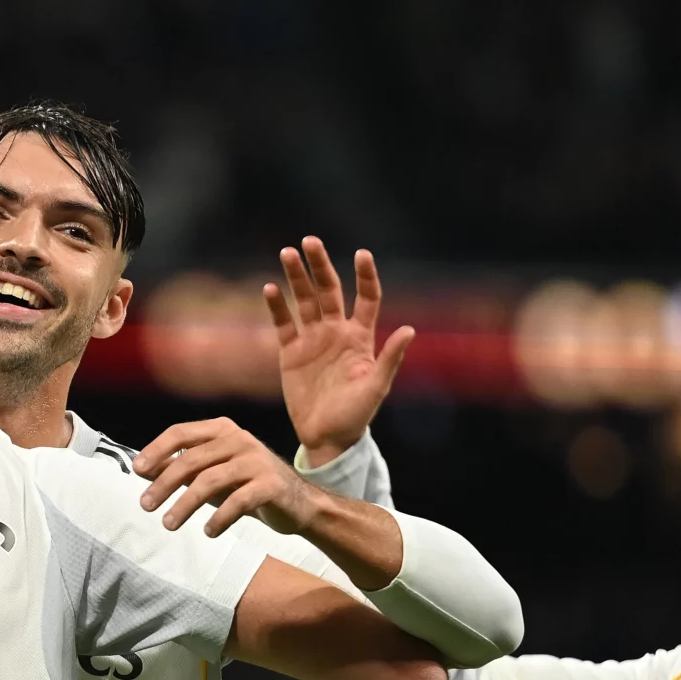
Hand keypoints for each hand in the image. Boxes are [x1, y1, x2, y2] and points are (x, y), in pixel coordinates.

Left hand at [132, 417, 328, 535]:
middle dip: (164, 484)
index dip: (157, 450)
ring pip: (210, 481)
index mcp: (223, 430)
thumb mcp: (211, 474)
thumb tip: (141, 469)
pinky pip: (238, 502)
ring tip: (169, 524)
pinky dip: (219, 518)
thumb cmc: (248, 487)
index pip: (181, 432)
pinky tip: (208, 532)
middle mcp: (240, 440)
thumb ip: (180, 469)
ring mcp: (257, 461)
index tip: (137, 470)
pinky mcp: (271, 484)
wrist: (299, 504)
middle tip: (146, 506)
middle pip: (191, 460)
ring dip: (185, 505)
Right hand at [266, 237, 415, 470]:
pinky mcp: (290, 353)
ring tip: (287, 253)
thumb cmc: (356, 416)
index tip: (360, 254)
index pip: (366, 298)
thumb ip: (390, 359)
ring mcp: (312, 340)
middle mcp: (336, 332)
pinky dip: (277, 306)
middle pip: (329, 290)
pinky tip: (270, 288)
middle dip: (320, 265)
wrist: (326, 437)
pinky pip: (283, 323)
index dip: (364, 276)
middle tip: (310, 242)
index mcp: (360, 337)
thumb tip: (410, 330)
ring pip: (304, 301)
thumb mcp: (376, 388)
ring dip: (296, 278)